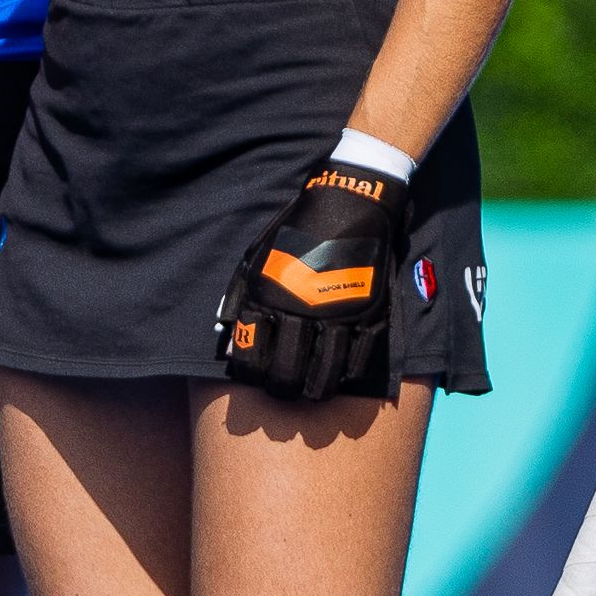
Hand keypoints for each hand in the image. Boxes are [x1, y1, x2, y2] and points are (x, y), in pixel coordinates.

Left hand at [217, 156, 408, 403]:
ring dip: (315, 390)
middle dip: (281, 389)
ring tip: (311, 392)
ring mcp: (336, 315)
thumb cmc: (294, 231)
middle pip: (286, 374)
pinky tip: (339, 375)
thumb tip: (228, 336)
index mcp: (267, 299)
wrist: (348, 202)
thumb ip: (240, 296)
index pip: (251, 357)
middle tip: (283, 389)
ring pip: (324, 375)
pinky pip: (358, 359)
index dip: (251, 375)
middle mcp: (299, 312)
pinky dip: (348, 373)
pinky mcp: (367, 312)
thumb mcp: (256, 257)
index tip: (255, 376)